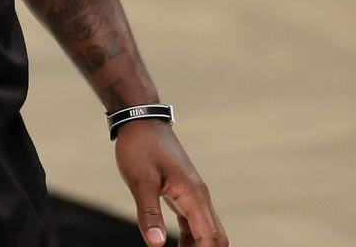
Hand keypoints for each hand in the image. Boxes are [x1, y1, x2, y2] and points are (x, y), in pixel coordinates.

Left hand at [114, 120, 227, 246]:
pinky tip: (174, 246)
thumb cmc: (140, 147)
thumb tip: (156, 245)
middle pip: (216, 238)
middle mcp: (200, 198)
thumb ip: (149, 214)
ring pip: (207, 233)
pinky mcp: (184, 195)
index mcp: (194, 196)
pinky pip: (195, 224)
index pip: (210, 238)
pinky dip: (190, 240)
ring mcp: (194, 196)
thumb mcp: (140, 181)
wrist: (141, 121)